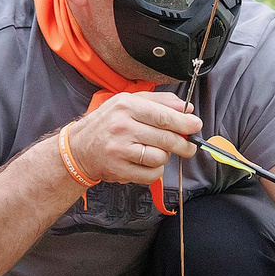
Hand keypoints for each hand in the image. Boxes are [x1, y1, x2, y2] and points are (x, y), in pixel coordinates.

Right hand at [62, 92, 198, 187]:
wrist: (78, 148)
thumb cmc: (107, 123)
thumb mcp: (128, 102)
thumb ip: (158, 102)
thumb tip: (186, 109)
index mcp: (126, 106)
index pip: (164, 116)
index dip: (185, 123)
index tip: (196, 126)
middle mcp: (122, 126)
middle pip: (166, 138)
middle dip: (183, 143)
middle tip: (189, 146)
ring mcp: (120, 149)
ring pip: (160, 157)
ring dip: (164, 157)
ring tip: (156, 152)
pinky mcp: (119, 169)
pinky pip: (151, 173)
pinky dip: (155, 170)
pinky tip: (146, 163)